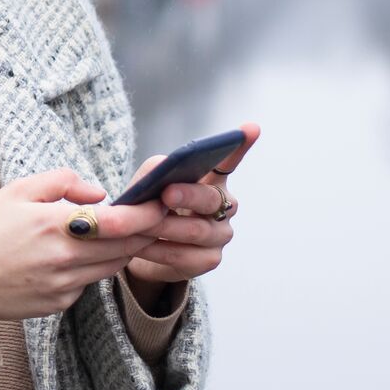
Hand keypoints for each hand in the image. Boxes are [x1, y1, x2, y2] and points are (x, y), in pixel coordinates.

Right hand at [0, 168, 183, 320]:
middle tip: (155, 216)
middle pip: (125, 248)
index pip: (119, 222)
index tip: (160, 204)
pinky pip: (88, 283)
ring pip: (112, 267)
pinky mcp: (58, 304)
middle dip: (144, 232)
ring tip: (121, 233)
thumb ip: (64, 182)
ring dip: (122, 250)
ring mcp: (62, 286)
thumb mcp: (17, 190)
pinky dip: (92, 268)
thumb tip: (100, 192)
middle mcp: (63, 259)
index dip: (147, 214)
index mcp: (53, 225)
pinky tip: (77, 256)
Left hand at [119, 121, 259, 289]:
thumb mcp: (147, 185)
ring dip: (163, 226)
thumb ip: (155, 173)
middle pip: (211, 199)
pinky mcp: (209, 260)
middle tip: (166, 194)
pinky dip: (157, 249)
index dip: (240, 146)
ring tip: (139, 224)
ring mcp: (221, 235)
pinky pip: (183, 255)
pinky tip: (139, 245)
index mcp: (212, 180)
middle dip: (188, 196)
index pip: (228, 161)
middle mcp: (225, 206)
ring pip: (195, 230)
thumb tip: (162, 170)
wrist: (139, 250)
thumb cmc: (148, 208)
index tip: (250, 128)